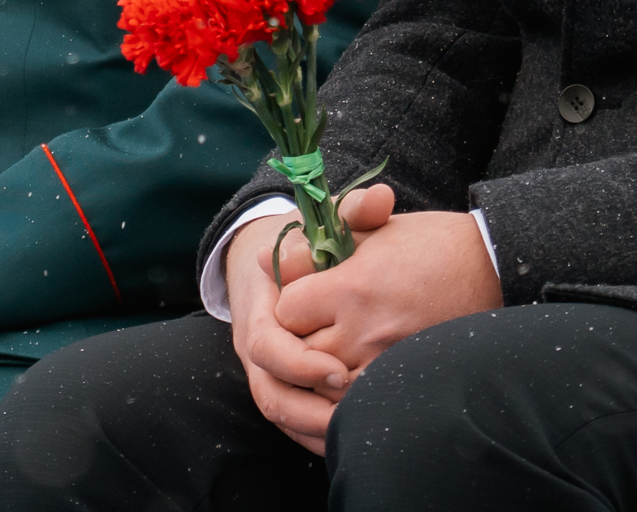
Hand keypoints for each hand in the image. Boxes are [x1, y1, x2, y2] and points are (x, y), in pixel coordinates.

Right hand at [223, 209, 354, 455]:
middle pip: (271, 392)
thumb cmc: (304, 242)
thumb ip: (351, 211)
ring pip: (280, 412)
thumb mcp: (322, 223)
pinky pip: (290, 421)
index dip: (300, 364)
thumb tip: (381, 199)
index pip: (268, 347)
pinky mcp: (279, 384)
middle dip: (311, 410)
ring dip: (315, 429)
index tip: (341, 370)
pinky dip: (315, 435)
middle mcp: (256, 344)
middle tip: (357, 411)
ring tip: (357, 432)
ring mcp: (264, 369)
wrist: (268, 257)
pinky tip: (351, 437)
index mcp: (261, 308)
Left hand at [270, 189, 501, 381]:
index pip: (287, 309)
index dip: (288, 301)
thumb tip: (264, 261)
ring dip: (315, 373)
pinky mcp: (406, 379)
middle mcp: (365, 329)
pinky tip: (347, 379)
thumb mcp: (368, 231)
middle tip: (310, 324)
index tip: (303, 293)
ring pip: (323, 385)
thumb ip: (313, 247)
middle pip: (299, 351)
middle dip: (297, 338)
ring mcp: (386, 360)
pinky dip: (342, 398)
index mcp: (352, 286)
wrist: (491, 267)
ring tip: (326, 351)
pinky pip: (356, 405)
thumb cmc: (428, 242)